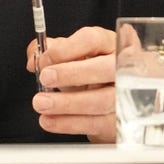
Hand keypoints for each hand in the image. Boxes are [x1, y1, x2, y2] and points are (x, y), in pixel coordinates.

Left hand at [28, 26, 116, 142]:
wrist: (113, 99)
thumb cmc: (93, 72)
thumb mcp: (75, 56)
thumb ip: (53, 51)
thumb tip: (34, 58)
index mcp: (112, 43)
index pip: (93, 39)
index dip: (67, 48)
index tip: (44, 59)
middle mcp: (125, 66)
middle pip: (106, 68)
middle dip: (73, 73)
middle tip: (46, 78)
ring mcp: (129, 94)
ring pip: (102, 100)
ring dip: (68, 103)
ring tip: (42, 103)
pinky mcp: (122, 119)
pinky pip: (96, 123)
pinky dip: (70, 123)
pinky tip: (50, 120)